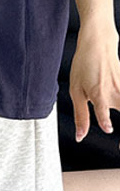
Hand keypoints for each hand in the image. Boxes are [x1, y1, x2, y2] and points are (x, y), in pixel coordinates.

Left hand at [70, 22, 119, 141]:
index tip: (108, 129)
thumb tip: (80, 137)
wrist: (99, 44)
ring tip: (119, 143)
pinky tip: (119, 106)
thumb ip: (81, 116)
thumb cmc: (84, 65)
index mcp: (99, 94)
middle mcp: (116, 93)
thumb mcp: (76, 90)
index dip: (105, 121)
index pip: (103, 112)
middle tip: (119, 147)